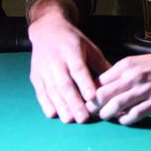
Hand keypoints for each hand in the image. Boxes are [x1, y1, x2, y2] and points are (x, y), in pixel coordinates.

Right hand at [28, 0, 110, 123]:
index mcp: (72, 52)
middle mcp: (56, 62)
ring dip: (61, 106)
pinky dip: (45, 104)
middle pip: (65, 84)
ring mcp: (44, 70)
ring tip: (70, 120)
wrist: (47, 30)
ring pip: (52, 91)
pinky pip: (40, 92)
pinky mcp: (36, 77)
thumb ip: (100, 63)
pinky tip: (53, 114)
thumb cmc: (72, 40)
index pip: (79, 70)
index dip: (85, 84)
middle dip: (74, 102)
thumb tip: (114, 80)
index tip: (92, 97)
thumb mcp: (89, 46)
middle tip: (83, 118)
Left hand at [86, 41, 150, 124]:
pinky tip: (125, 119)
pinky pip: (133, 116)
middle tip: (93, 112)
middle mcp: (132, 76)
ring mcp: (144, 90)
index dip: (91, 93)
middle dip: (94, 106)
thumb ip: (122, 73)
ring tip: (107, 117)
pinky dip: (125, 120)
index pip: (99, 81)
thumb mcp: (139, 61)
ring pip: (115, 107)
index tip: (89, 100)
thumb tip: (104, 87)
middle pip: (102, 95)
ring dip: (107, 115)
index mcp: (127, 65)